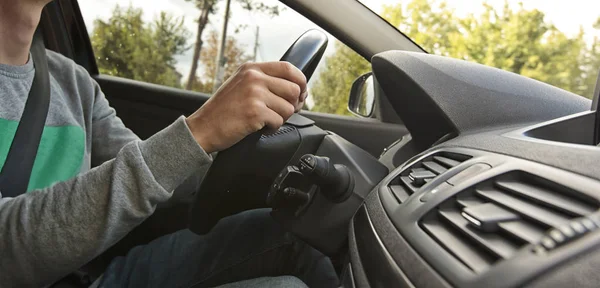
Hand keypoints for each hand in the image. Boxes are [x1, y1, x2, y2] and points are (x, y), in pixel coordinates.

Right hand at [186, 62, 307, 153]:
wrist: (202, 128)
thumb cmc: (223, 111)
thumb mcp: (241, 85)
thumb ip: (264, 81)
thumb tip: (297, 89)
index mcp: (251, 68)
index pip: (288, 67)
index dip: (300, 81)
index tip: (302, 93)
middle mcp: (253, 77)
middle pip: (293, 89)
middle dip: (292, 105)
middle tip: (280, 113)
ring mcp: (254, 94)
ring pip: (288, 108)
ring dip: (280, 119)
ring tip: (264, 121)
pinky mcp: (254, 112)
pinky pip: (278, 122)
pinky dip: (271, 129)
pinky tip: (258, 127)